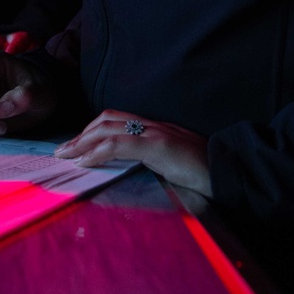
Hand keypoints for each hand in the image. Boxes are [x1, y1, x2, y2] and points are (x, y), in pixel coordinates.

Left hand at [54, 110, 212, 194]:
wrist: (231, 172)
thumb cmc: (206, 173)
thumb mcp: (175, 165)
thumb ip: (155, 162)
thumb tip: (133, 172)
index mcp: (157, 129)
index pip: (118, 121)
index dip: (93, 130)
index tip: (77, 146)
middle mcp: (154, 126)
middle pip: (108, 119)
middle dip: (81, 134)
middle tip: (63, 150)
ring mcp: (156, 134)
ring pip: (109, 128)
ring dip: (82, 141)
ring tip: (66, 155)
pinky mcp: (159, 146)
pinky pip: (120, 144)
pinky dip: (98, 151)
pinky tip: (84, 162)